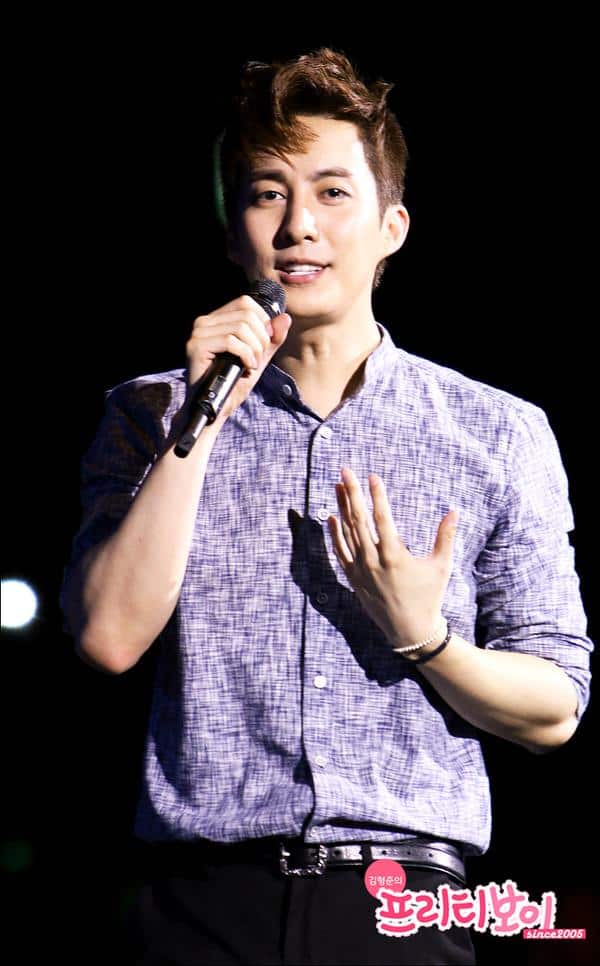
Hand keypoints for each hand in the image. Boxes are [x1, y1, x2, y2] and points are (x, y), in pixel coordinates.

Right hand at [185, 294, 291, 431]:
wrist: (216, 409)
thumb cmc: (234, 384)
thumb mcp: (259, 358)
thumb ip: (273, 339)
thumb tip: (285, 318)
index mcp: (217, 320)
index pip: (246, 303)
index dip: (263, 322)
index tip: (264, 345)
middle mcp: (204, 322)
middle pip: (246, 314)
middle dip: (261, 338)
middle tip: (258, 359)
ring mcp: (198, 333)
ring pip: (241, 327)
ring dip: (255, 349)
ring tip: (251, 366)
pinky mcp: (196, 347)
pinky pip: (231, 341)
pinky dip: (245, 355)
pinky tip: (246, 368)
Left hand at [327, 467, 458, 649]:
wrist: (410, 630)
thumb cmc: (429, 596)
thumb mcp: (441, 566)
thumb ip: (445, 537)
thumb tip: (454, 510)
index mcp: (395, 556)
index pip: (382, 518)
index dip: (377, 496)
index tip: (372, 476)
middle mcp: (373, 561)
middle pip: (358, 520)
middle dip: (351, 493)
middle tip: (345, 470)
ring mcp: (360, 570)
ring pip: (346, 532)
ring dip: (340, 507)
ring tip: (338, 485)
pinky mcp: (353, 578)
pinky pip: (339, 551)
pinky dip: (334, 533)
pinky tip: (331, 516)